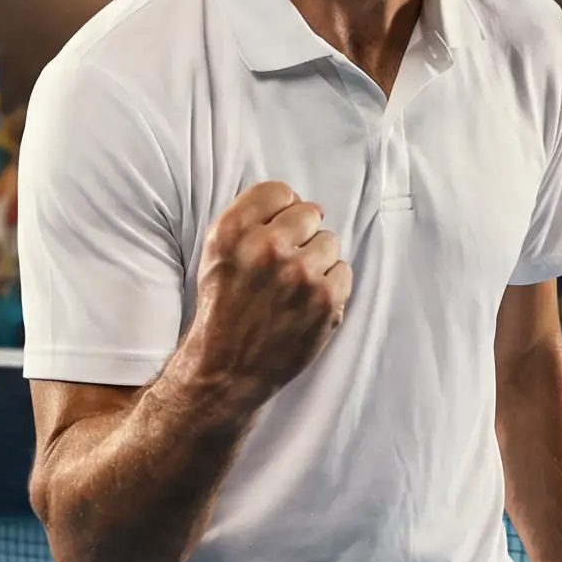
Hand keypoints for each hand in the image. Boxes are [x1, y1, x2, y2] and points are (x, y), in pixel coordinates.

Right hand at [176, 182, 350, 401]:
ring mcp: (300, 274)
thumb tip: (312, 206)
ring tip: (293, 288)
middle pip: (309, 213)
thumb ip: (253, 219)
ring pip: (329, 242)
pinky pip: (344, 271)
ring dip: (317, 261)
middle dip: (300, 236)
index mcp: (233, 231)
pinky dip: (330, 287)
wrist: (227, 369)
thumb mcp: (217, 254)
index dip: (280, 212)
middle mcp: (266, 247)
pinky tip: (306, 303)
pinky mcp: (325, 300)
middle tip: (283, 267)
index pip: (278, 191)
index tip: (275, 233)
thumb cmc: (223, 309)